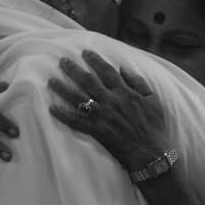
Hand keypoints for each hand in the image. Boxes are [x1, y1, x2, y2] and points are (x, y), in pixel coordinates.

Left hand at [48, 50, 168, 171]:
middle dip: (73, 70)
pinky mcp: (97, 131)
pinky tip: (52, 108)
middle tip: (62, 61)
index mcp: (125, 92)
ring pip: (79, 98)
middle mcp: (111, 101)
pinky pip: (76, 121)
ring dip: (63, 89)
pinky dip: (64, 115)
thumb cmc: (153, 126)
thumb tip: (123, 68)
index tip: (84, 52)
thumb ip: (138, 82)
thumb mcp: (152, 99)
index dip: (95, 60)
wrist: (150, 151)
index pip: (107, 71)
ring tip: (51, 81)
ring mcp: (103, 116)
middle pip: (88, 81)